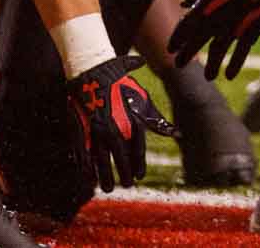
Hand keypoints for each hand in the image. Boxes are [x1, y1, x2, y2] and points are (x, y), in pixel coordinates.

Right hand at [67, 53, 175, 191]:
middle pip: (121, 160)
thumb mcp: (142, 99)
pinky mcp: (82, 129)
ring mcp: (97, 131)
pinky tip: (89, 176)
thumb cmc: (120, 85)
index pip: (137, 152)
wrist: (93, 71)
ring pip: (101, 161)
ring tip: (107, 188)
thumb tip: (178, 134)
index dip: (138, 166)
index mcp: (131, 122)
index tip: (138, 176)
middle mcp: (115, 129)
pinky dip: (86, 167)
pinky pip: (84, 153)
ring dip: (104, 177)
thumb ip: (157, 121)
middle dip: (123, 174)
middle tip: (125, 184)